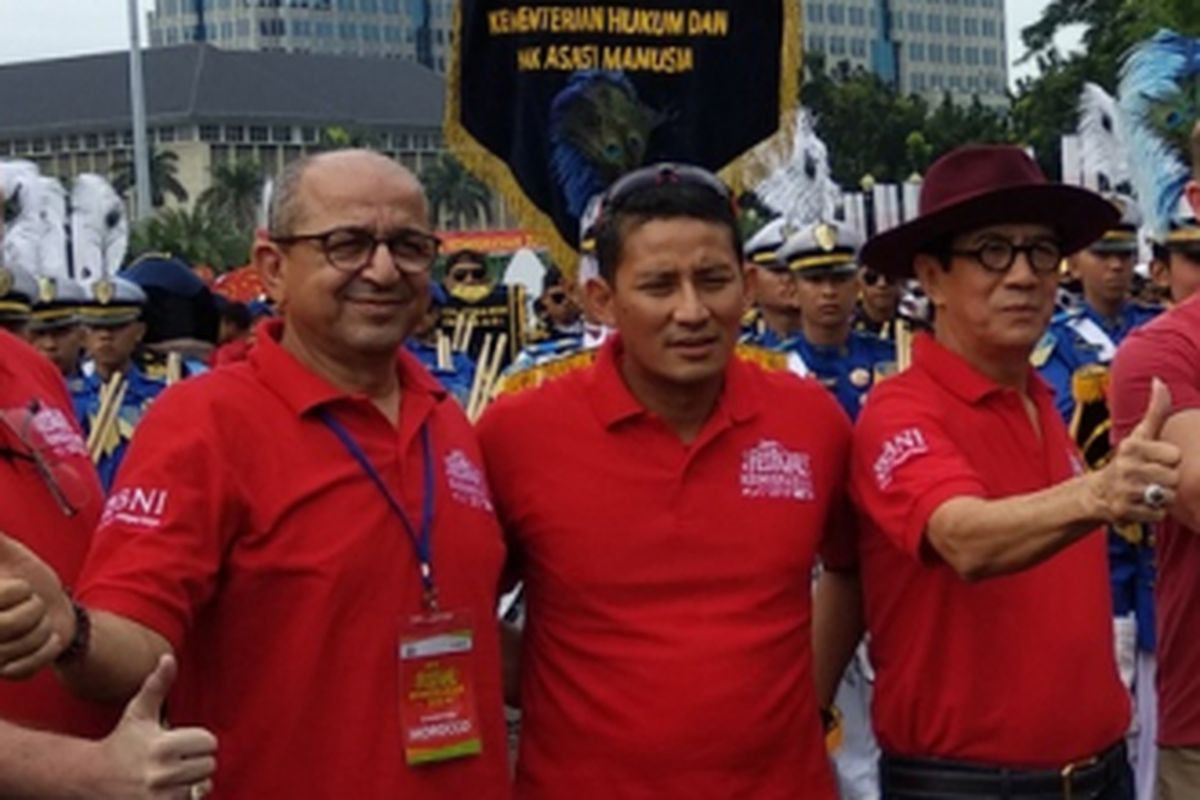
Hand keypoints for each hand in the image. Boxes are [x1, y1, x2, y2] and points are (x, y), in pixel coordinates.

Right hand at [0, 532, 72, 678]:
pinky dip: (45, 649)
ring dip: (41, 629)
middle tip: (29, 605)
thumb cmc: (24, 576)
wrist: (54, 609)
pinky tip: (42, 639)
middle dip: (31, 610)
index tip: (19, 589)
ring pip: (24, 644)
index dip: (15, 592)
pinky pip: (29, 666)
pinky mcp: (6, 674)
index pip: (5, 597)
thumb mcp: (6, 552)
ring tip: (34, 621)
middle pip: (11, 624)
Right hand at [93, 654, 217, 799]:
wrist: (92, 778)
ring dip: (192, 780)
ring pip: (202, 786)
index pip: (209, 742)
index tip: (183, 741)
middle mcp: (161, 774)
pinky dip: (186, 797)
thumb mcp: (138, 712)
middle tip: (177, 757)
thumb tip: (169, 658)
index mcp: (161, 746)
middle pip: (209, 765)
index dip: (198, 740)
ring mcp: (159, 797)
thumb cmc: (122, 742)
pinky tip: (171, 789)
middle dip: (197, 760)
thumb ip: (157, 684)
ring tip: (173, 774)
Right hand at [1090, 378, 1182, 524]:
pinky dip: (1153, 513)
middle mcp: (1126, 467)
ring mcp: (1124, 490)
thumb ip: (1155, 410)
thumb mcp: (1140, 435)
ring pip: (1168, 497)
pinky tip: (1140, 505)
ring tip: (1146, 492)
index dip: (1169, 461)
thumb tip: (1160, 381)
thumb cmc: (1127, 461)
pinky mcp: (1123, 511)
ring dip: (1162, 498)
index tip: (1154, 461)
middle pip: (1173, 478)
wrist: (1097, 493)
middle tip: (1150, 478)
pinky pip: (1158, 514)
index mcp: (1132, 446)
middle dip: (1166, 481)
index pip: (1175, 456)